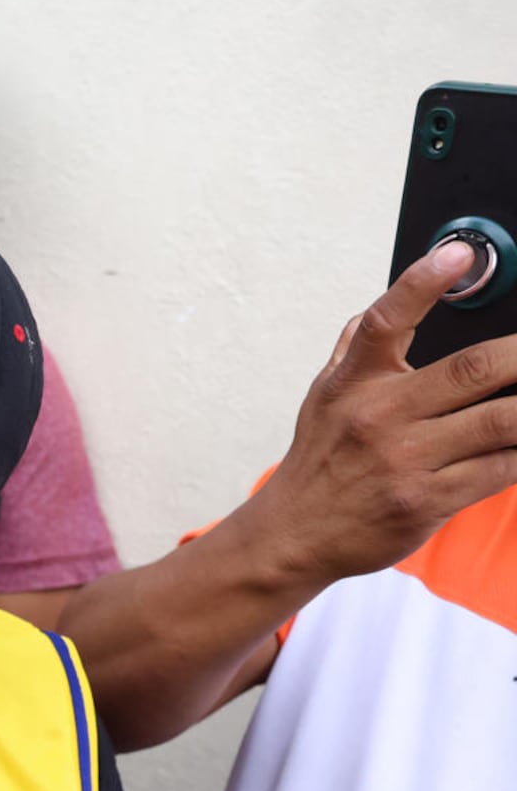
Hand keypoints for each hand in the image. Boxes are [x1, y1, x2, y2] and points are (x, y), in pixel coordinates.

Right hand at [242, 240, 516, 591]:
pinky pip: (500, 469)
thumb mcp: (323, 398)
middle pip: (472, 369)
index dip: (421, 282)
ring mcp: (405, 461)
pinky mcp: (427, 501)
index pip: (383, 321)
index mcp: (354, 383)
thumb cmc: (318, 462)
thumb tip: (385, 303)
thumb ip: (356, 351)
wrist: (293, 536)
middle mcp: (378, 417)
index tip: (457, 253)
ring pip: (500, 422)